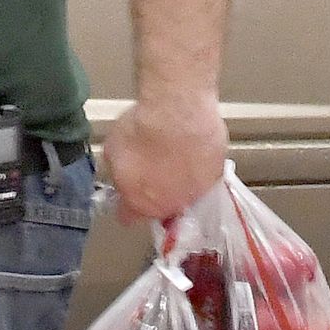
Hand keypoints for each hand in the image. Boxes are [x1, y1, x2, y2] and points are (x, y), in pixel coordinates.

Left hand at [102, 89, 226, 228]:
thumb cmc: (143, 129)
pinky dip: (199, 165)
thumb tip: (122, 175)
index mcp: (141, 203)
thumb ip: (119, 173)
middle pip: (161, 207)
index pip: (129, 217)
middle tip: (153, 169)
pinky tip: (192, 147)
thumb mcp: (113, 151)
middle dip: (156, 192)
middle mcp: (171, 205)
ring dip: (180, 179)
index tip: (127, 197)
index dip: (126, 206)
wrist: (177, 112)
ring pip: (186, 192)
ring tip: (174, 155)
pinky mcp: (216, 175)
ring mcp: (197, 192)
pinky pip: (205, 175)